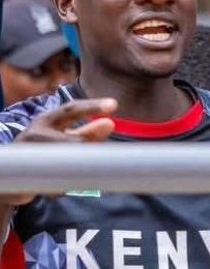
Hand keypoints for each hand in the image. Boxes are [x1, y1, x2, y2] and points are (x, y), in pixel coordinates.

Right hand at [2, 98, 117, 205]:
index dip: (92, 107)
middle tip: (100, 158)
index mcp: (47, 120)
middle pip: (73, 141)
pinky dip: (61, 188)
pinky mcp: (21, 175)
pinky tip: (58, 187)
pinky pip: (52, 184)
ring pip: (64, 164)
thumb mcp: (62, 138)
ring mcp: (26, 154)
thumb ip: (86, 132)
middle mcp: (34, 133)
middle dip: (88, 152)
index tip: (114, 105)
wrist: (5, 176)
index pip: (71, 109)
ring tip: (73, 175)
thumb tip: (110, 124)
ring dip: (75, 173)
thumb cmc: (41, 150)